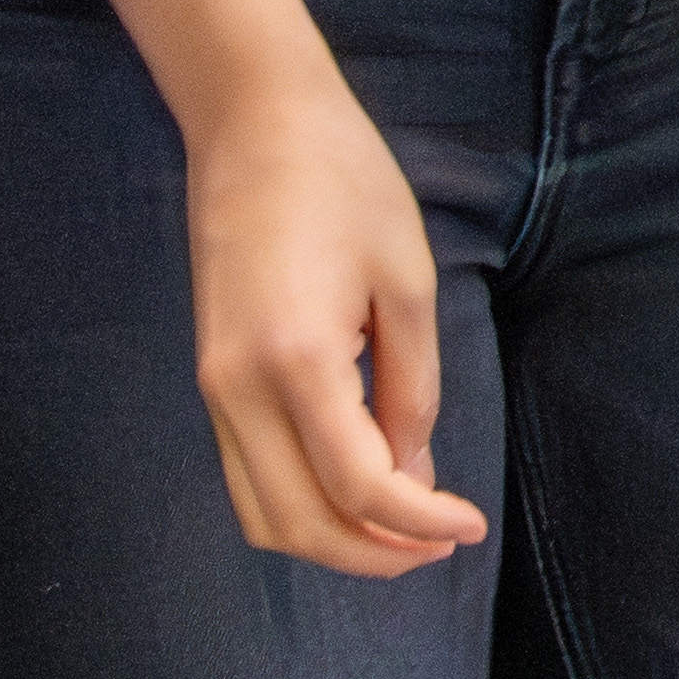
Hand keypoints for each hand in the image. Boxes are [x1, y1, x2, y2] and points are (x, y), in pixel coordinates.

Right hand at [81, 0, 476, 578]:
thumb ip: (411, 385)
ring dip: (331, 539)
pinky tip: (358, 488)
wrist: (254, 127)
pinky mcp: (209, 381)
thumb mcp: (405, 279)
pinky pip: (247, 476)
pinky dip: (300, 502)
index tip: (469, 526)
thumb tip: (411, 473)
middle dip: (372, 551)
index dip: (417, 521)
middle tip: (440, 542)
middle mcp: (237, 390)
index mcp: (296, 360)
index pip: (357, 482)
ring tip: (404, 528)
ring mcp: (212, 390)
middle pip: (298, 522)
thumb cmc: (345, 184)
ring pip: (262, 513)